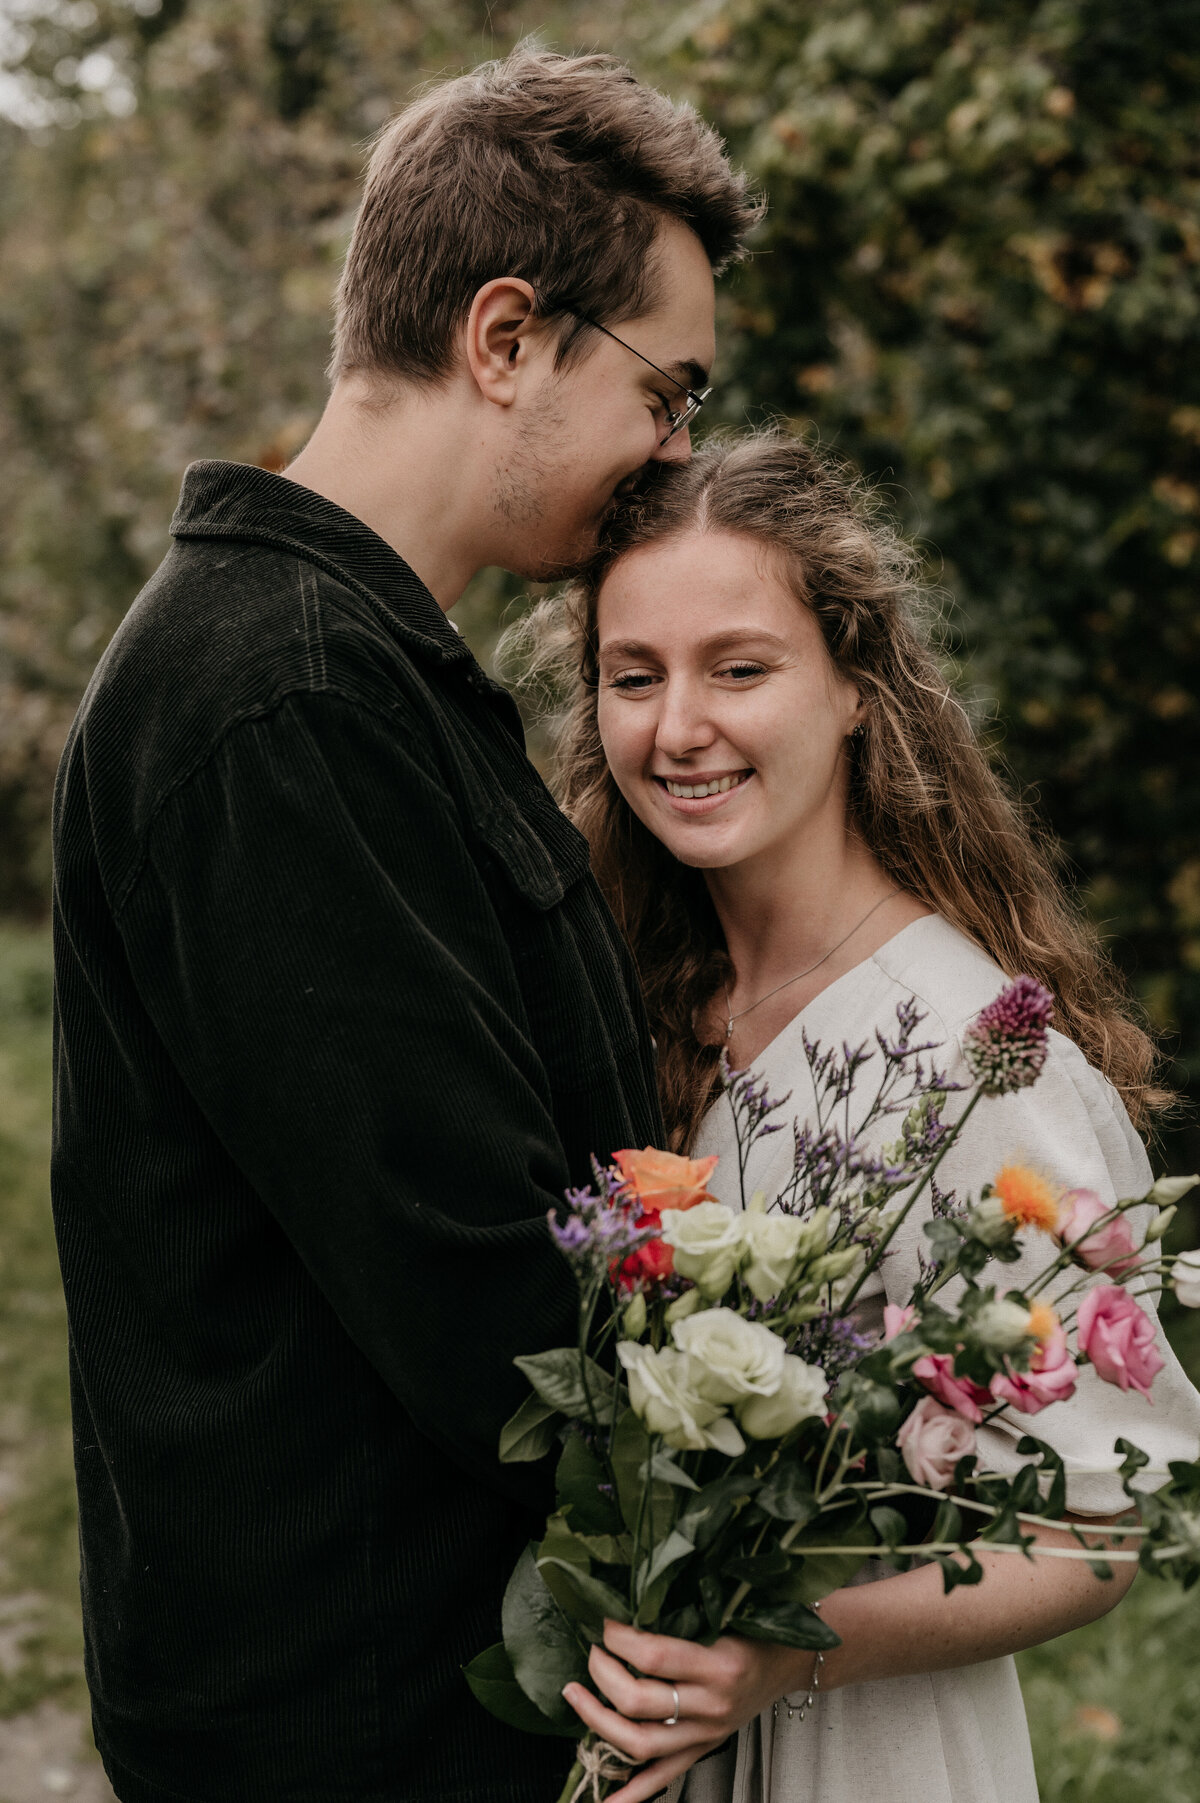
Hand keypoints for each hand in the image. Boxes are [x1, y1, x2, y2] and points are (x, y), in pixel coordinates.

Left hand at [562, 1618, 811, 1802]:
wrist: (790, 1662)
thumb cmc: (754, 1630)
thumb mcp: (723, 1614)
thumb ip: (679, 1616)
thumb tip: (625, 1606)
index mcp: (718, 1665)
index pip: (654, 1655)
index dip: (620, 1639)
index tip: (605, 1624)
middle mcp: (711, 1705)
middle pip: (639, 1702)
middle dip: (603, 1675)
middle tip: (592, 1653)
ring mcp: (706, 1735)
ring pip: (640, 1743)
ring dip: (599, 1722)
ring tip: (575, 1695)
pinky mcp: (703, 1750)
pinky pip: (663, 1777)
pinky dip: (632, 1792)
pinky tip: (605, 1800)